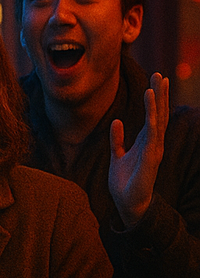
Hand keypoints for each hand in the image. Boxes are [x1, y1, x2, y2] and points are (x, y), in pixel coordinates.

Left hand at [109, 73, 167, 228]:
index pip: (152, 116)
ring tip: (157, 84)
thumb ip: (117, 139)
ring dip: (158, 101)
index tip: (155, 81)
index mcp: (145, 141)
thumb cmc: (125, 181)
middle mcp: (152, 143)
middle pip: (158, 114)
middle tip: (161, 75)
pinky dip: (152, 117)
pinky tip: (152, 104)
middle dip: (160, 94)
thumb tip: (116, 121)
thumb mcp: (117, 155)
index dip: (154, 99)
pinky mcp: (150, 157)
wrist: (127, 202)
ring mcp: (153, 149)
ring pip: (158, 120)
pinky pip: (152, 133)